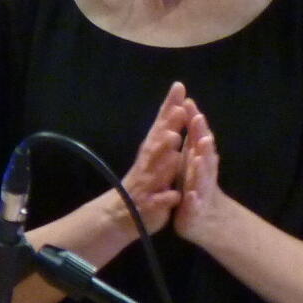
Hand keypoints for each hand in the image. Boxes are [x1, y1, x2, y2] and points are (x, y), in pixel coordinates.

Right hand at [119, 82, 190, 233]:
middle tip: (180, 110)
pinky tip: (175, 195)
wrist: (122, 215)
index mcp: (153, 151)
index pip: (162, 123)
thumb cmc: (144, 181)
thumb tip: (178, 107)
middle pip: (159, 142)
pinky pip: (159, 201)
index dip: (170, 106)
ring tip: (175, 143)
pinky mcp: (150, 205)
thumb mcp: (155, 155)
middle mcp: (148, 163)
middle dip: (169, 126)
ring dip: (166, 157)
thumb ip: (166, 133)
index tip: (180, 87)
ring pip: (157, 169)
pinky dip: (167, 198)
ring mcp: (148, 184)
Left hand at [173, 101, 232, 247]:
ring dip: (202, 166)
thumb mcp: (192, 157)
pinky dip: (193, 199)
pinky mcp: (196, 210)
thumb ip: (192, 136)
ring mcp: (202, 191)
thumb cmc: (196, 184)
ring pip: (203, 177)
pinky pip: (195, 204)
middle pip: (204, 152)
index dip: (194, 121)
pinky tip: (190, 194)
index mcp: (200, 159)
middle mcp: (204, 172)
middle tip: (199, 120)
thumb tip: (189, 107)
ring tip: (199, 155)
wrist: (205, 219)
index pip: (198, 136)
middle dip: (201, 136)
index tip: (189, 103)